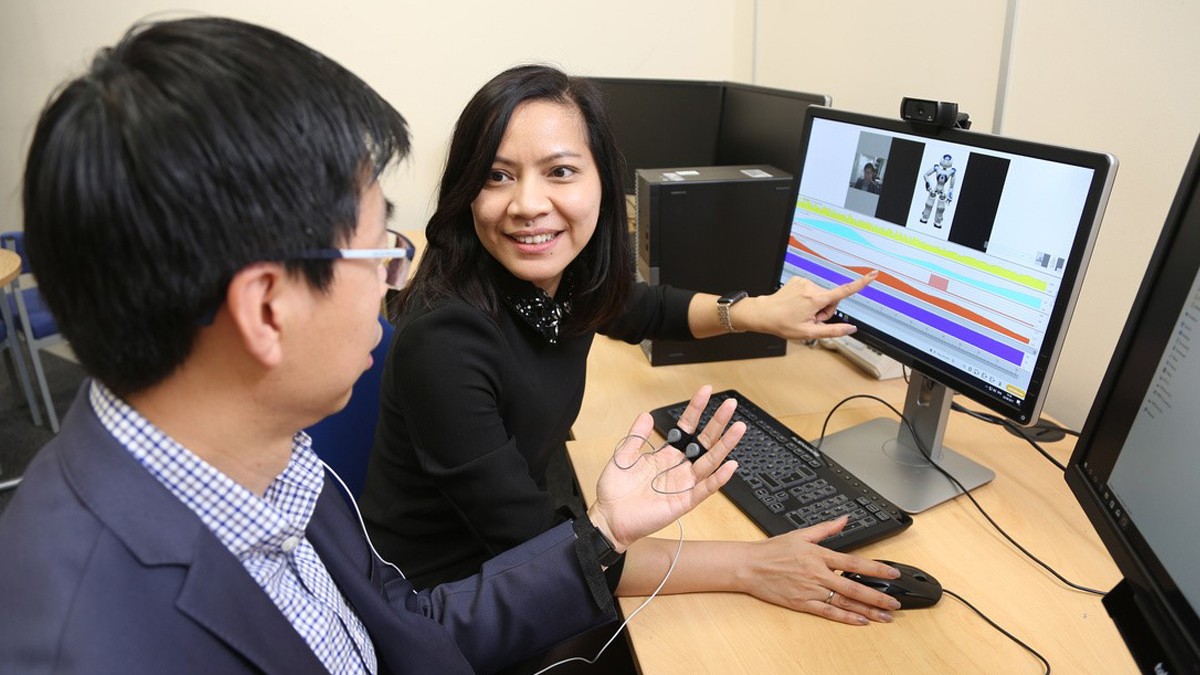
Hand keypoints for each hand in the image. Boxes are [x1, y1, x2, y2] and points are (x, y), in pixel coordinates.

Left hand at [588, 385, 742, 551]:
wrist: (608, 518)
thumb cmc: (614, 491)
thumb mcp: (622, 456)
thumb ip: (636, 436)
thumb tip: (645, 414)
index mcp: (665, 455)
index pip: (686, 428)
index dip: (696, 409)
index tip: (706, 391)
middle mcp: (678, 468)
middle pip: (704, 442)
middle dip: (718, 423)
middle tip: (731, 405)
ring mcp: (683, 485)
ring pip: (710, 462)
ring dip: (725, 446)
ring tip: (738, 428)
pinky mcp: (683, 503)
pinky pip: (704, 489)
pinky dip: (718, 479)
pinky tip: (730, 466)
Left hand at [739, 271, 876, 340]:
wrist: (764, 313)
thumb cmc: (783, 323)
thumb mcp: (809, 332)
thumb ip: (832, 331)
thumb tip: (850, 329)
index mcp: (816, 299)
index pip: (843, 291)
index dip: (860, 283)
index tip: (872, 275)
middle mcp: (811, 287)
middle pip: (831, 299)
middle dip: (825, 311)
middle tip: (810, 319)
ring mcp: (804, 282)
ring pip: (821, 296)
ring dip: (816, 306)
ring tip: (801, 313)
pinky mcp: (799, 280)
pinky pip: (812, 291)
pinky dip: (808, 299)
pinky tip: (797, 305)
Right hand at [739, 517, 902, 624]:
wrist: (749, 566)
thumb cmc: (772, 550)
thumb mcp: (800, 534)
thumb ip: (826, 528)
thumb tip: (844, 519)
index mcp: (819, 555)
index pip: (854, 563)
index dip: (876, 569)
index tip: (892, 574)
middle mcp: (817, 574)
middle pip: (854, 588)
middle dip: (877, 596)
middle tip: (895, 603)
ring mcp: (810, 590)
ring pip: (844, 603)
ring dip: (867, 610)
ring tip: (884, 616)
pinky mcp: (802, 603)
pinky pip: (828, 613)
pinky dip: (845, 618)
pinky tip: (860, 621)